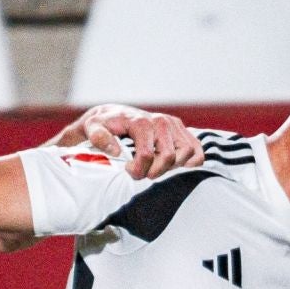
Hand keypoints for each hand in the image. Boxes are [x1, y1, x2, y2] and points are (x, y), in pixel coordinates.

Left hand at [79, 105, 203, 178]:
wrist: (112, 115)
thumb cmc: (103, 125)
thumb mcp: (92, 128)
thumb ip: (99, 137)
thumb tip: (116, 151)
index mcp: (141, 122)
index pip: (147, 155)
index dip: (138, 170)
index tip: (128, 170)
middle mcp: (160, 121)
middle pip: (168, 157)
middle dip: (154, 172)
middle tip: (142, 173)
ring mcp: (173, 124)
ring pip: (186, 153)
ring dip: (171, 167)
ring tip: (155, 167)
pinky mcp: (180, 129)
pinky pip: (196, 148)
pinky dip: (190, 160)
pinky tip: (175, 165)